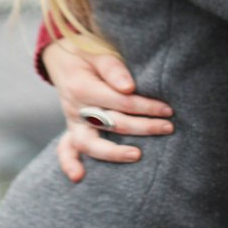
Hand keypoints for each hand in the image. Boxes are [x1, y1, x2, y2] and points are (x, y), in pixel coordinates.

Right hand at [42, 40, 174, 182]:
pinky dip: (69, 163)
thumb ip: (113, 68)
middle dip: (143, 127)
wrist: (60, 54)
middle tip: (168, 127)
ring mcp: (72, 120)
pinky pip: (65, 148)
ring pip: (89, 143)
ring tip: (137, 155)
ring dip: (114, 153)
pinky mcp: (72, 127)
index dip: (146, 106)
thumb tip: (129, 88)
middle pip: (111, 124)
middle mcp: (75, 107)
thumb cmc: (85, 50)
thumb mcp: (98, 51)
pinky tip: (79, 177)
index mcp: (83, 87)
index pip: (120, 102)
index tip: (167, 109)